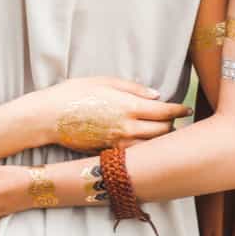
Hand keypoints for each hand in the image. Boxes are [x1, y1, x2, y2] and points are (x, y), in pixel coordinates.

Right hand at [25, 77, 191, 152]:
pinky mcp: (109, 152)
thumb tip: (157, 96)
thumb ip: (133, 88)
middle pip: (163, 132)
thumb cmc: (73, 93)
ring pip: (152, 146)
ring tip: (163, 131)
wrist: (48, 116)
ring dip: (160, 139)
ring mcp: (118, 143)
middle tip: (175, 119)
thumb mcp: (104, 81)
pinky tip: (144, 143)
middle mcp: (127, 128)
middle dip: (172, 125)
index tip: (186, 108)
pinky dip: (144, 149)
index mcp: (128, 106)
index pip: (165, 112)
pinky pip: (135, 154)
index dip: (179, 110)